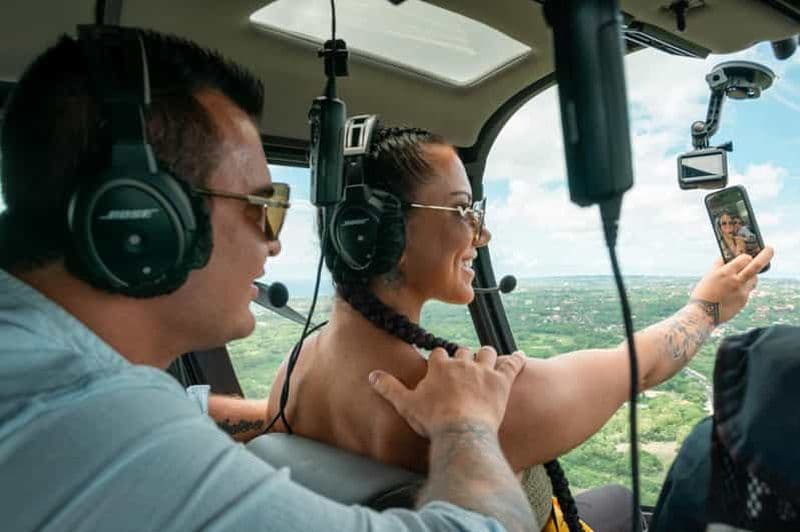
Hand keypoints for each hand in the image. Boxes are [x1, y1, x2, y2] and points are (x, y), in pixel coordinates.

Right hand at [368, 347, 525, 437]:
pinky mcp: (502, 381)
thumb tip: (371, 375)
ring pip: (487, 353)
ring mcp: (484, 370)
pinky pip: (512, 364)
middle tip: (464, 370)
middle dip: (464, 358)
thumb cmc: (433, 420)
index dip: (440, 361)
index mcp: (440, 366)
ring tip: (488, 360)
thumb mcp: (405, 404)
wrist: (462, 432)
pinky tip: (521, 357)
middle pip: (464, 351)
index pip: (439, 354)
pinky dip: (516, 360)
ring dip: (487, 356)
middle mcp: (462, 362)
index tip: (440, 367)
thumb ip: (389, 387)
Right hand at [691, 246, 773, 322]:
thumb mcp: (709, 276)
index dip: (746, 256)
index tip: (746, 256)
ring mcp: (742, 292)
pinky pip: (747, 290)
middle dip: (766, 255)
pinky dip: (742, 289)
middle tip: (770, 249)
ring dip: (750, 276)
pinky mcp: (744, 301)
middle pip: (756, 266)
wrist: (703, 314)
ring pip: (754, 279)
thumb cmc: (703, 293)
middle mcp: (736, 281)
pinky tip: (730, 294)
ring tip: (739, 279)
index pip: (745, 258)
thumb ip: (720, 265)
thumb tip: (728, 255)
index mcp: (725, 273)